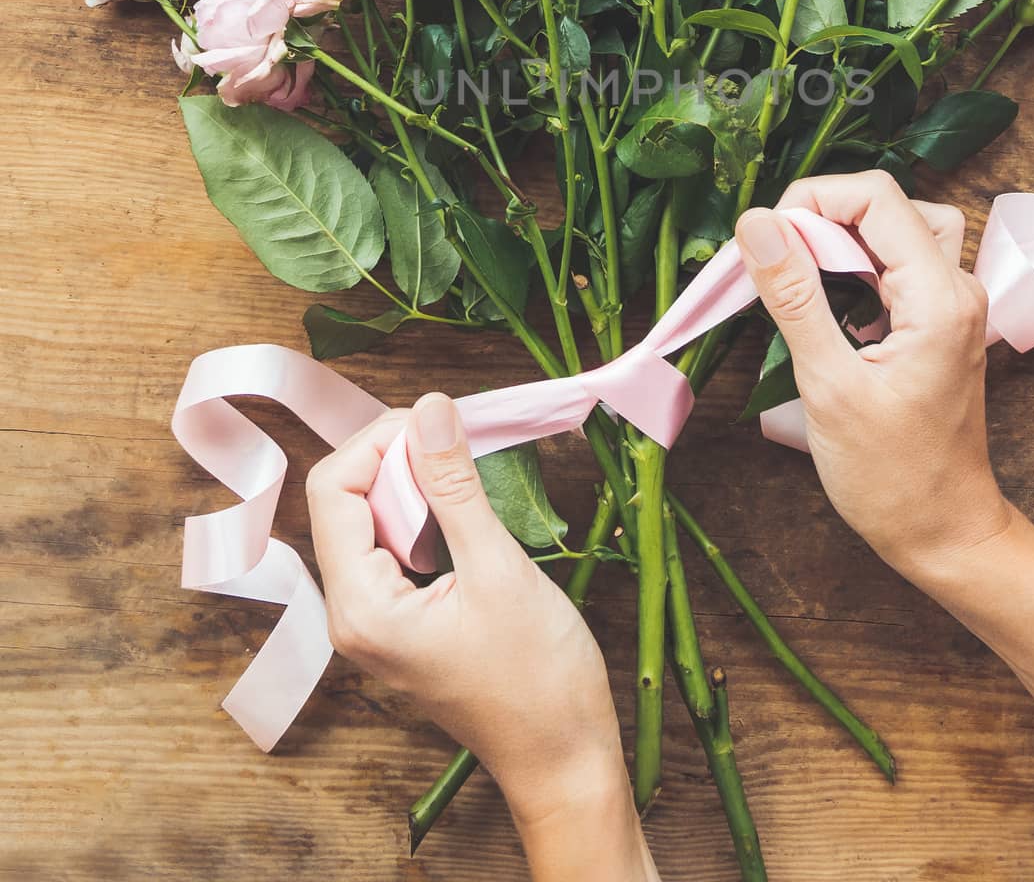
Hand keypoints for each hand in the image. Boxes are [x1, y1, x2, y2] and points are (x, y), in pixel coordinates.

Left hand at [305, 394, 630, 835]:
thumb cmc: (539, 679)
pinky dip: (427, 514)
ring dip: (416, 483)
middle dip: (398, 457)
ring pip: (372, 520)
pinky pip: (395, 547)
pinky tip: (468, 509)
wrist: (565, 760)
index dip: (380, 441)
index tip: (439, 423)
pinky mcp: (402, 623)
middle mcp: (351, 615)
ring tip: (469, 471)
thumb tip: (430, 408)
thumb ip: (455, 485)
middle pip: (346, 501)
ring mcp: (375, 622)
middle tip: (460, 441)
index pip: (333, 490)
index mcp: (359, 608)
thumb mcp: (498, 569)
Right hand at [735, 170, 1010, 580]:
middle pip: (888, 206)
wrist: (944, 534)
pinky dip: (855, 268)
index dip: (814, 200)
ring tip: (799, 279)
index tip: (766, 240)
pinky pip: (897, 267)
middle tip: (776, 261)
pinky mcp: (937, 324)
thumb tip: (758, 225)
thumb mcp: (829, 388)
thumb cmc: (891, 477)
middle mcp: (956, 289)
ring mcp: (952, 306)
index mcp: (939, 297)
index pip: (877, 197)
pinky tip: (823, 304)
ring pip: (897, 231)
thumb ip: (794, 298)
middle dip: (823, 217)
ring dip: (842, 240)